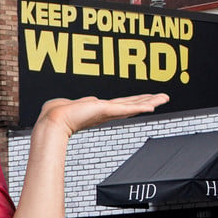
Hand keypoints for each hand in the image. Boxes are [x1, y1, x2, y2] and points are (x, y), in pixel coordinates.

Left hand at [37, 93, 168, 137]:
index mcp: (99, 110)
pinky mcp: (105, 110)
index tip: (147, 100)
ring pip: (133, 105)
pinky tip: (151, 105)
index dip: (135, 102)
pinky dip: (139, 106)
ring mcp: (106, 112)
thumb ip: (86, 101)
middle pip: (131, 105)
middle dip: (148, 101)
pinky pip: (127, 108)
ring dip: (149, 101)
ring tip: (164, 98)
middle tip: (164, 98)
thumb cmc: (58, 113)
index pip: (122, 105)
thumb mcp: (75, 103)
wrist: (54, 120)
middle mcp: (105, 112)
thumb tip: (91, 99)